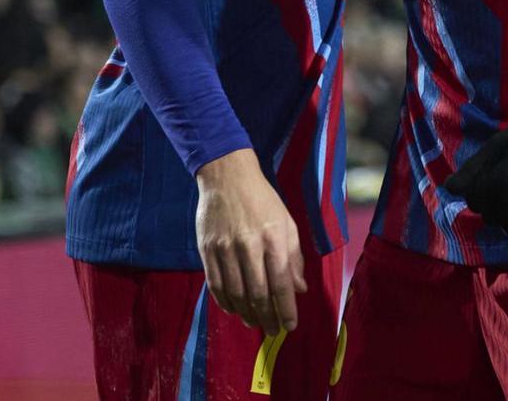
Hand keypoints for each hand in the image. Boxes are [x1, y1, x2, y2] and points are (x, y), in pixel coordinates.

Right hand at [195, 148, 306, 334]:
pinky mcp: (207, 250)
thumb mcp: (286, 221)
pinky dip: (226, 303)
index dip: (286, 308)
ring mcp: (224, 248)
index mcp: (273, 236)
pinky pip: (216, 285)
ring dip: (247, 314)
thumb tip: (300, 289)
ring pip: (236, 293)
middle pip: (258, 292)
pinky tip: (235, 310)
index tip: (291, 325)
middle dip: (268, 317)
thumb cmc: (263, 199)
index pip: (281, 281)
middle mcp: (248, 244)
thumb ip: (294, 256)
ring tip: (256, 324)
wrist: (227, 177)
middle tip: (274, 331)